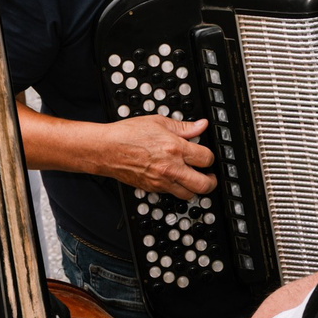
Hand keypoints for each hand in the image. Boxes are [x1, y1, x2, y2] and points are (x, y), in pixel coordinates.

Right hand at [96, 114, 215, 196]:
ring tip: (194, 180)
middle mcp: (171, 168)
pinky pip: (172, 194)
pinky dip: (177, 189)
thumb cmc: (127, 134)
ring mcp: (161, 181)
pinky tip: (175, 180)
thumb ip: (183, 127)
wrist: (106, 149)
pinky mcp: (152, 188)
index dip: (210, 157)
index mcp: (175, 148)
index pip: (206, 158)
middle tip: (210, 176)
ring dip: (195, 188)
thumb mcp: (158, 122)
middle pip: (204, 184)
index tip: (207, 156)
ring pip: (189, 195)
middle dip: (211, 181)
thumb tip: (201, 125)